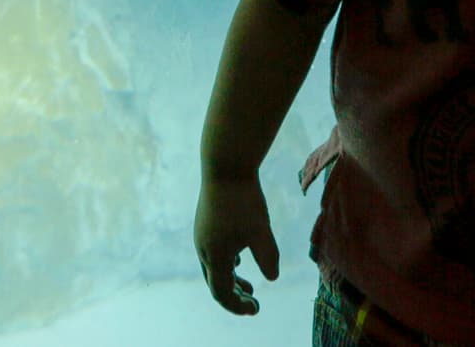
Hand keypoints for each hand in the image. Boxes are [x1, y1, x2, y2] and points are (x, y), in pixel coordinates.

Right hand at [195, 174, 280, 314]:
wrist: (225, 166)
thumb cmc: (244, 199)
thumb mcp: (260, 229)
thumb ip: (267, 256)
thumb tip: (272, 278)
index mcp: (215, 256)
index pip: (222, 293)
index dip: (238, 306)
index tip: (256, 308)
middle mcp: (203, 250)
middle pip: (215, 284)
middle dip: (234, 296)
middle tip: (253, 302)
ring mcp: (202, 236)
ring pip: (214, 268)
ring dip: (230, 280)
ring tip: (248, 286)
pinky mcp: (205, 224)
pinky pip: (213, 253)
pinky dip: (226, 264)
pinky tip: (239, 258)